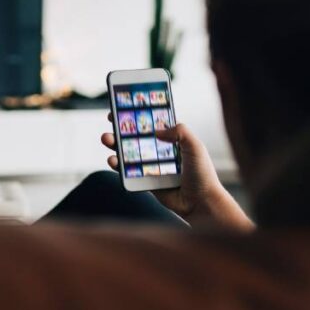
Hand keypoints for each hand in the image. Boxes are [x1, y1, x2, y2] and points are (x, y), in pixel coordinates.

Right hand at [101, 114, 253, 231]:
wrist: (201, 203)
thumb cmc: (203, 174)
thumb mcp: (195, 146)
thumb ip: (180, 132)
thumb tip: (157, 131)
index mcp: (174, 140)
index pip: (154, 123)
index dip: (140, 114)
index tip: (126, 106)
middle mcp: (161, 151)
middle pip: (137, 136)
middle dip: (122, 127)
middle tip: (111, 119)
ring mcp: (152, 166)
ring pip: (129, 153)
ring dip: (115, 144)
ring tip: (106, 138)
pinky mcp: (146, 181)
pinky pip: (129, 172)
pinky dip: (118, 165)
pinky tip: (112, 159)